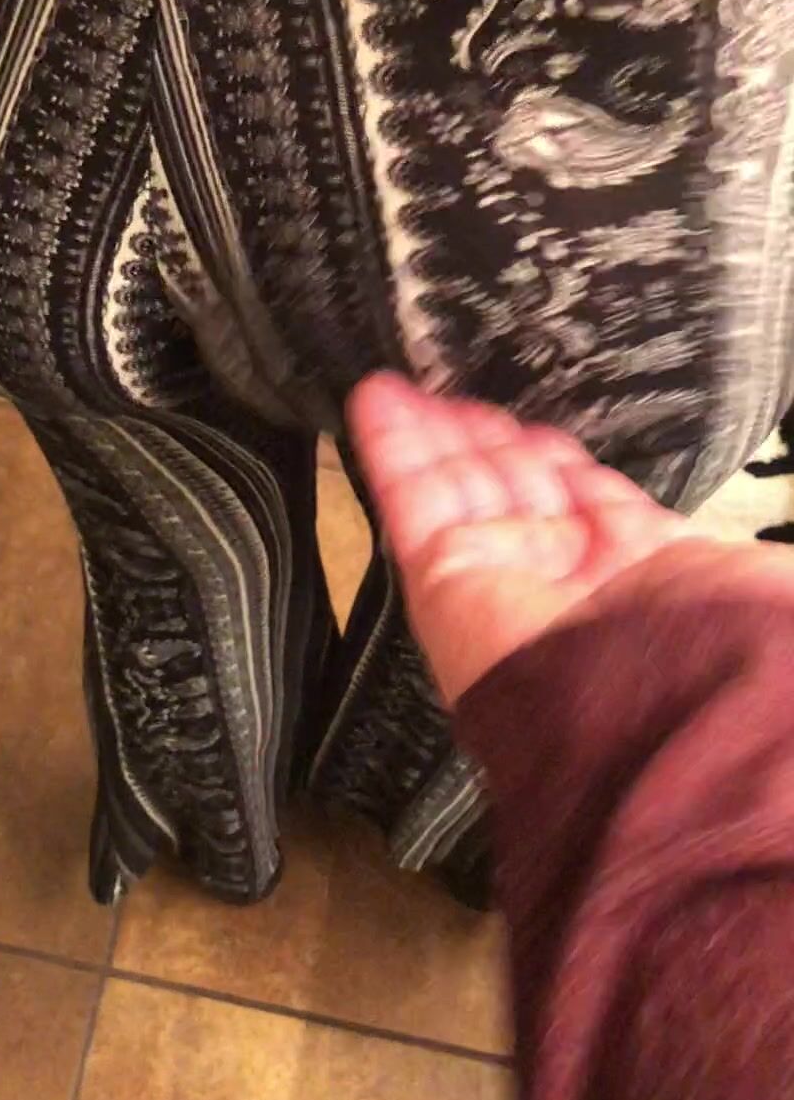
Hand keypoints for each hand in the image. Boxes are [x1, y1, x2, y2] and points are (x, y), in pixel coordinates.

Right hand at [346, 372, 788, 704]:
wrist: (652, 714)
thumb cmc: (703, 650)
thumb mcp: (722, 564)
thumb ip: (683, 532)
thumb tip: (668, 513)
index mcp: (629, 574)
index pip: (578, 499)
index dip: (550, 456)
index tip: (531, 428)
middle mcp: (558, 579)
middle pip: (508, 487)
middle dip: (482, 439)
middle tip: (452, 397)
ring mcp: (497, 576)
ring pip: (454, 487)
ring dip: (429, 432)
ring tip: (405, 385)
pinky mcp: (443, 576)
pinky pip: (409, 500)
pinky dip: (390, 447)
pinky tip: (378, 401)